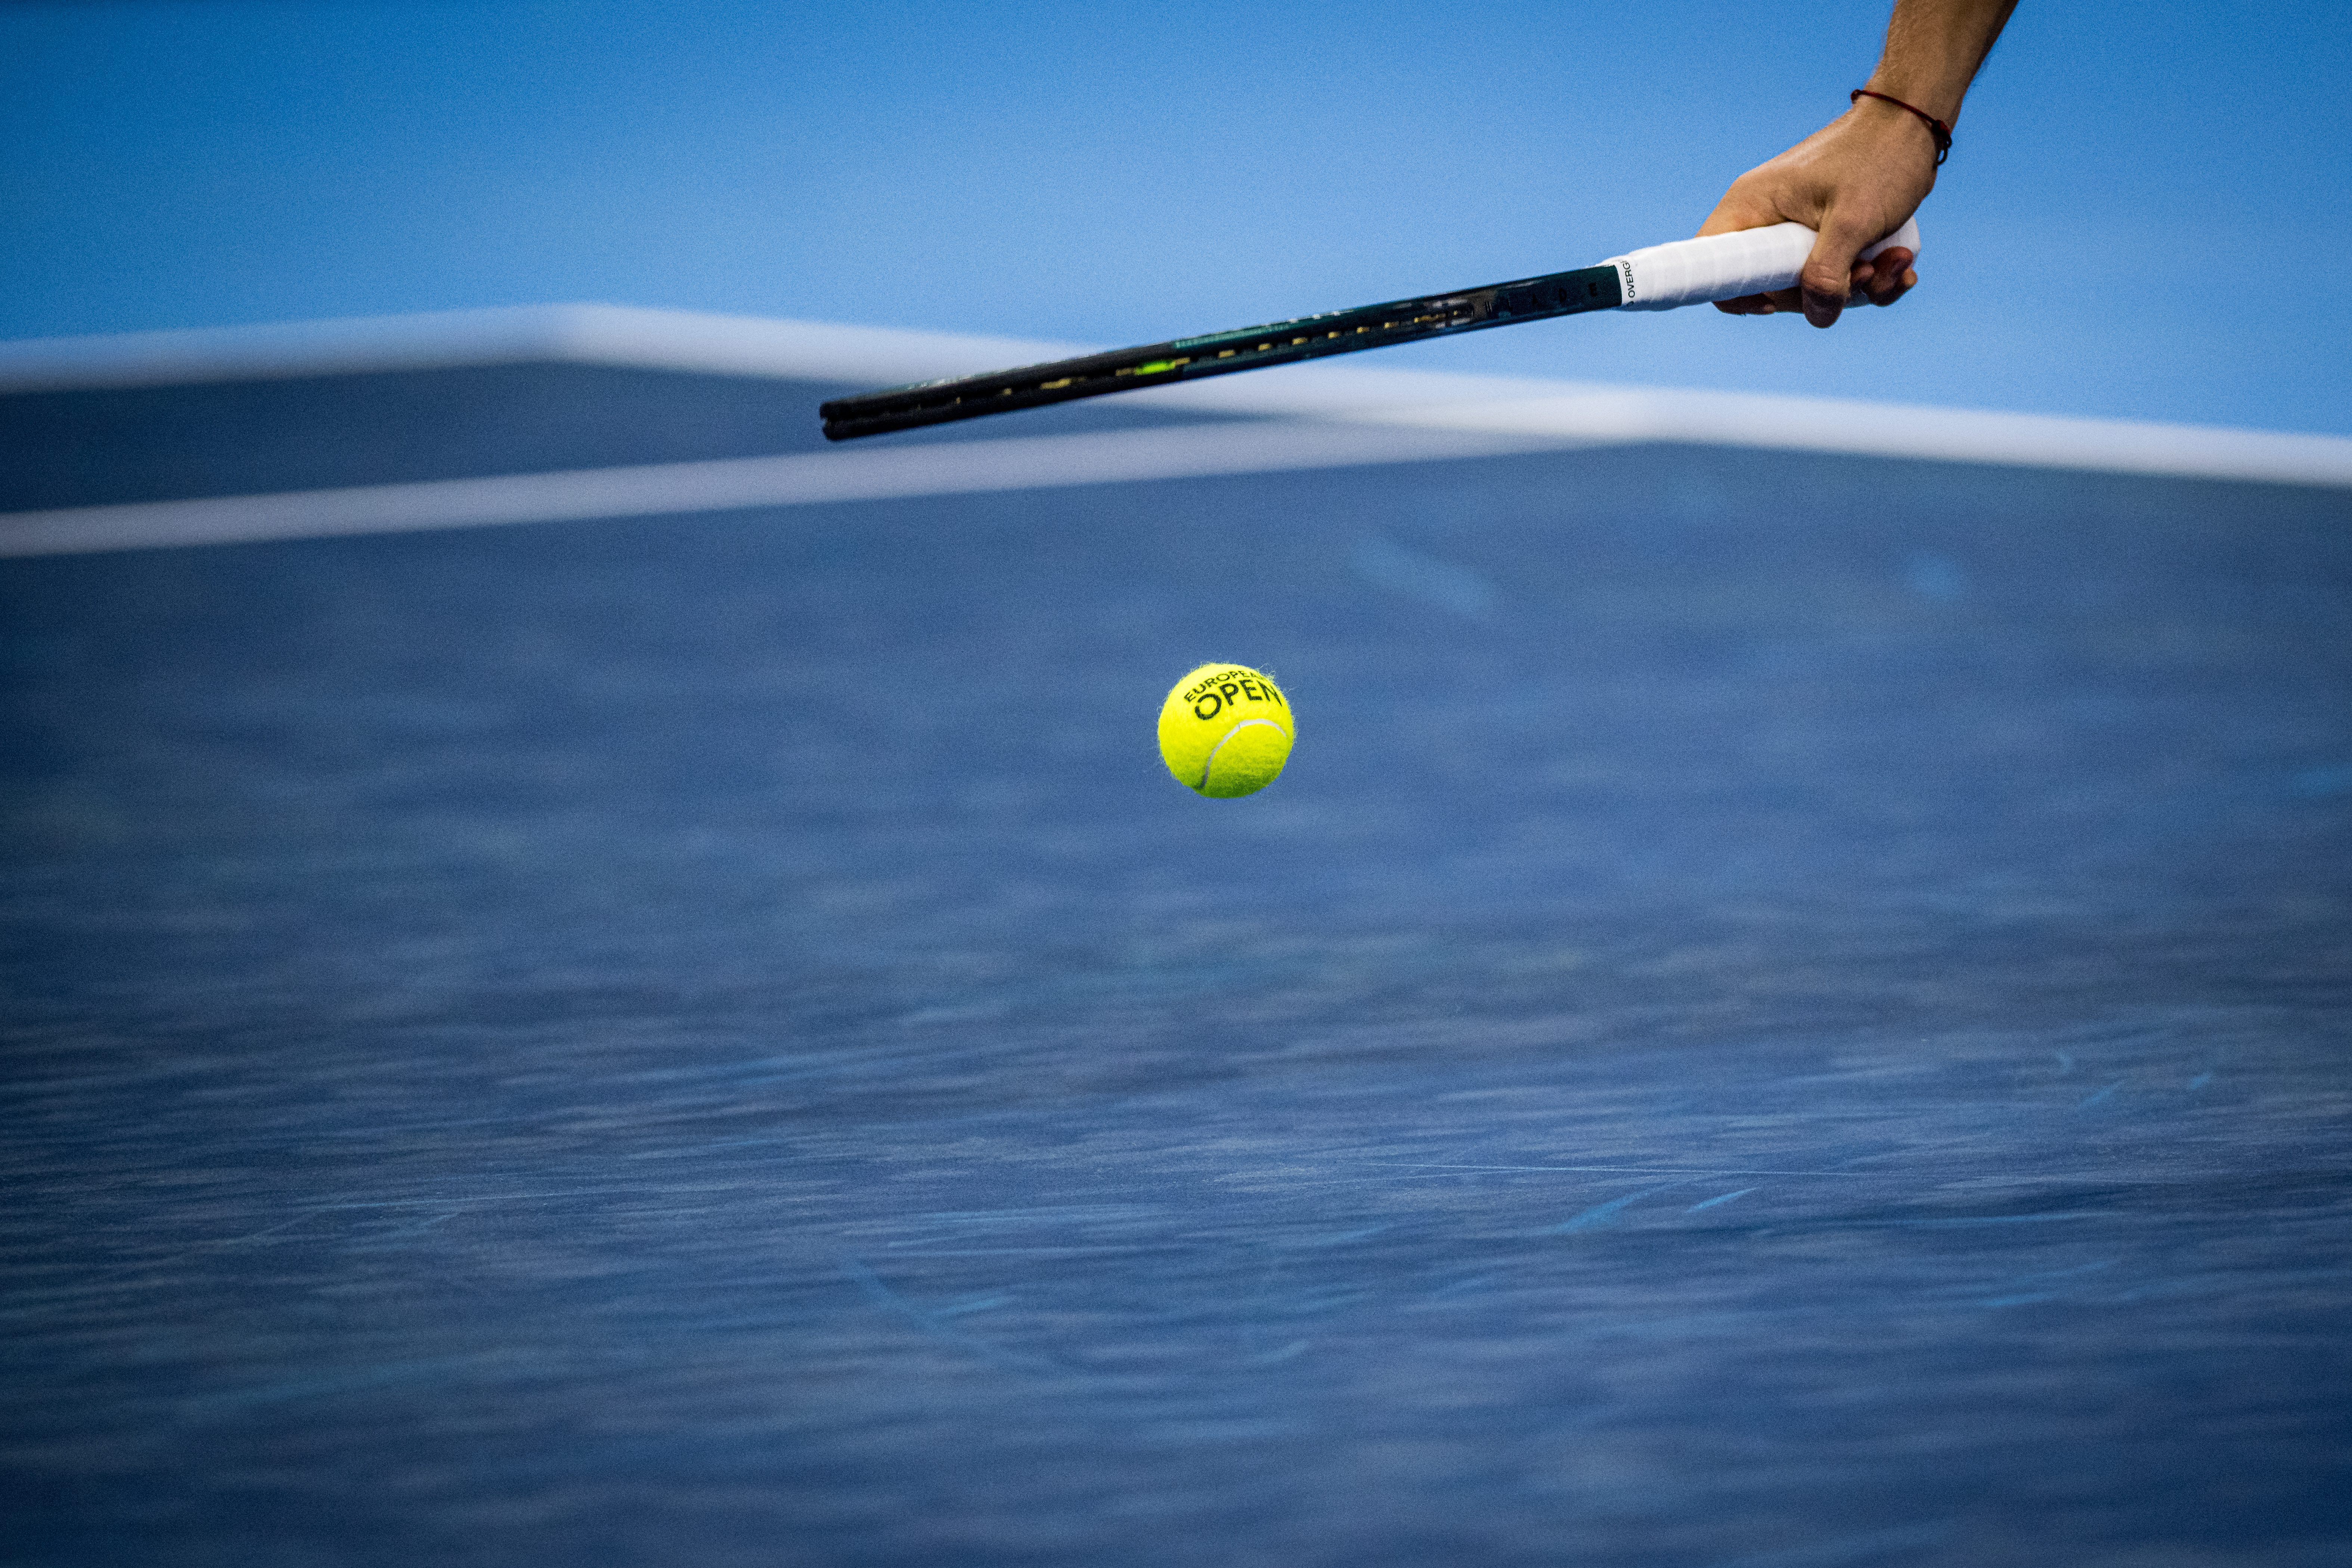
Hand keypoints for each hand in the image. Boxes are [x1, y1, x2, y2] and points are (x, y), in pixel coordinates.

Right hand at [1699, 95, 1941, 326]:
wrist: (1915, 122)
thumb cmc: (1879, 156)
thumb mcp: (1852, 220)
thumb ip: (1827, 275)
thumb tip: (1819, 316)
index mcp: (1753, 206)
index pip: (1713, 262)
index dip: (1736, 293)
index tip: (1776, 304)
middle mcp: (1768, 218)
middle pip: (1772, 284)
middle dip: (1825, 291)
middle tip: (1866, 273)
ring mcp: (1798, 226)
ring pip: (1812, 282)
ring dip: (1860, 286)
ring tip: (1896, 261)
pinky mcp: (1827, 232)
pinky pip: (1838, 272)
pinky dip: (1871, 277)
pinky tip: (1900, 265)